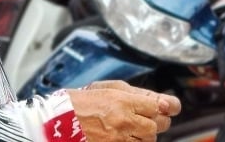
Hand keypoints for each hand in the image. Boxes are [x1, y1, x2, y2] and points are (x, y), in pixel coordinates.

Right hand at [65, 80, 180, 140]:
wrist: (55, 123)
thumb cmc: (79, 103)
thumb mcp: (107, 88)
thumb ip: (136, 93)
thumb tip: (161, 100)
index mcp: (123, 101)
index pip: (161, 105)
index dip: (168, 106)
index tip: (169, 107)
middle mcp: (123, 121)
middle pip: (159, 125)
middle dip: (156, 121)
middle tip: (146, 117)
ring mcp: (118, 139)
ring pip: (149, 140)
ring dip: (145, 135)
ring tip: (130, 128)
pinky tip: (123, 137)